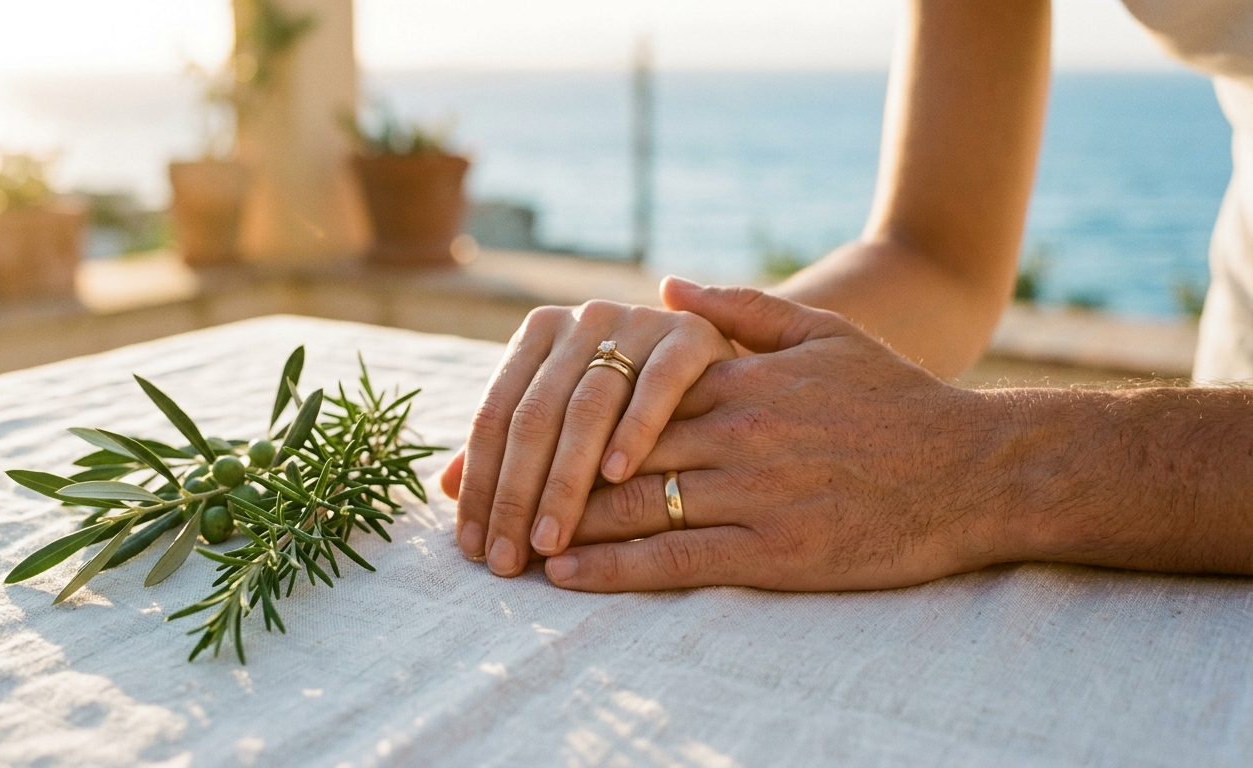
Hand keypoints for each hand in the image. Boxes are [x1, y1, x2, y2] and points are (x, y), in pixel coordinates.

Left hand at [441, 296, 736, 576]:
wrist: (744, 378)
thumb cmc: (644, 410)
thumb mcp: (577, 416)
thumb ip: (515, 440)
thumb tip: (445, 487)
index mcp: (542, 331)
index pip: (494, 415)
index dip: (480, 484)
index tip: (473, 546)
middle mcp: (584, 318)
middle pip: (534, 415)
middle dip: (515, 495)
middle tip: (507, 559)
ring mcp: (638, 322)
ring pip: (585, 409)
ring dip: (564, 481)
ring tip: (551, 540)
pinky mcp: (692, 336)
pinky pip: (657, 386)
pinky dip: (633, 429)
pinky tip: (617, 477)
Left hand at [541, 281, 1009, 591]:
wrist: (975, 470)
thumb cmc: (897, 401)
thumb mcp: (823, 333)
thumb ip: (740, 306)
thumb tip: (666, 283)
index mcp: (738, 381)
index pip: (623, 397)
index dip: (556, 419)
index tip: (503, 434)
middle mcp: (735, 434)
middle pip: (611, 455)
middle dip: (540, 477)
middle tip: (479, 500)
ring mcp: (753, 495)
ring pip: (633, 508)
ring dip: (562, 526)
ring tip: (506, 541)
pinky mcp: (776, 553)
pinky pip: (677, 560)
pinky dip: (614, 569)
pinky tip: (567, 575)